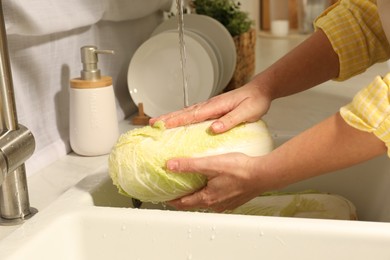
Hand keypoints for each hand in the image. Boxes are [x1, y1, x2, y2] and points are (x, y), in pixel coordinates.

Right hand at [150, 84, 270, 133]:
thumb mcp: (246, 113)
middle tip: (152, 123)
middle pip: (184, 112)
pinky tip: (179, 121)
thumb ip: (230, 120)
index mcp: (215, 106)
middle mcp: (210, 105)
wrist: (260, 90)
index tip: (162, 125)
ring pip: (187, 112)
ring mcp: (210, 105)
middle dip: (167, 118)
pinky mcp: (213, 108)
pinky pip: (194, 113)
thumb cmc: (255, 101)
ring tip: (159, 122)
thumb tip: (214, 128)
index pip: (192, 115)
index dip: (176, 120)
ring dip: (172, 117)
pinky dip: (183, 116)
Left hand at [166, 153, 268, 211]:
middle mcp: (216, 204)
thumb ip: (189, 165)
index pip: (184, 203)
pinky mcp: (235, 198)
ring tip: (192, 188)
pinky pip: (218, 198)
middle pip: (194, 204)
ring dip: (197, 196)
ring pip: (207, 202)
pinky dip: (210, 193)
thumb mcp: (210, 164)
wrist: (263, 174)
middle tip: (175, 193)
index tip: (165, 198)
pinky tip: (213, 185)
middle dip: (183, 199)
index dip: (172, 200)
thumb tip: (171, 165)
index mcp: (208, 198)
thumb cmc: (240, 170)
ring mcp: (227, 202)